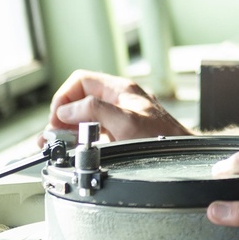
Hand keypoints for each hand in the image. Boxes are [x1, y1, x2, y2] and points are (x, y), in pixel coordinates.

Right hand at [42, 69, 191, 144]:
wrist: (186, 158)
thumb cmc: (165, 140)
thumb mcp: (127, 122)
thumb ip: (96, 110)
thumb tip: (67, 110)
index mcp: (120, 90)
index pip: (81, 81)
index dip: (64, 98)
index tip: (57, 119)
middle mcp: (120, 100)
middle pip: (80, 98)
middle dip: (62, 115)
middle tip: (52, 136)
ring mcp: (121, 116)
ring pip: (86, 116)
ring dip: (69, 128)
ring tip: (58, 144)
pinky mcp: (123, 133)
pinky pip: (95, 130)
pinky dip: (81, 137)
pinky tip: (76, 148)